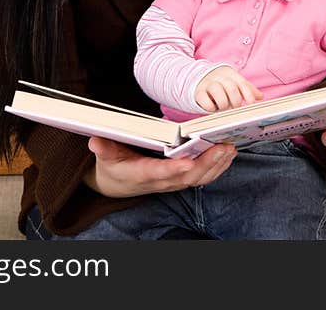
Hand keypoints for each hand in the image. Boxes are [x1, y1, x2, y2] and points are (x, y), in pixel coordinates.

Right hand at [84, 136, 236, 197]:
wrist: (119, 183)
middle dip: (207, 163)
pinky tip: (229, 153)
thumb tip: (95, 141)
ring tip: (230, 147)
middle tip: (223, 146)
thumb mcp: (104, 157)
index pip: (159, 173)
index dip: (173, 170)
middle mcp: (161, 181)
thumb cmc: (114, 165)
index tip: (188, 163)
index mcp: (141, 174)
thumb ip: (103, 149)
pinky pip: (203, 177)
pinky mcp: (181, 179)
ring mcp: (173, 182)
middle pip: (187, 177)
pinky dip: (218, 167)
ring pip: (199, 179)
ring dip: (217, 165)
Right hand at [195, 66, 262, 111]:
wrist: (198, 80)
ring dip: (223, 103)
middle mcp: (218, 77)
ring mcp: (207, 84)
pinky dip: (210, 107)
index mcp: (229, 73)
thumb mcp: (234, 83)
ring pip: (217, 91)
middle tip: (235, 107)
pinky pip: (204, 100)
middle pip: (231, 87)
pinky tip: (212, 107)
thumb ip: (247, 89)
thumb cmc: (220, 84)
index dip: (247, 93)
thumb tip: (260, 96)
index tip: (251, 102)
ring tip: (223, 107)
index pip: (241, 82)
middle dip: (235, 101)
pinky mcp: (198, 92)